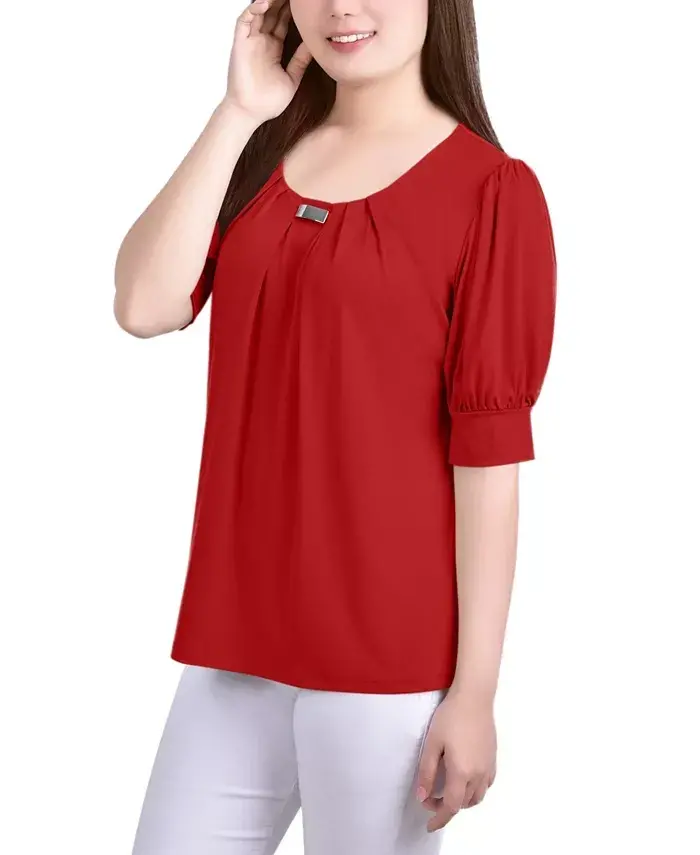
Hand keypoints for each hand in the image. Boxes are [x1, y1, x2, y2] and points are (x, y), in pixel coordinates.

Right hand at [224, 0, 312, 125]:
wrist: (251, 113)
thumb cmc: (268, 101)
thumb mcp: (292, 78)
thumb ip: (301, 61)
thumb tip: (314, 45)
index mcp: (274, 48)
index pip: (283, 22)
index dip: (292, 10)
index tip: (303, 3)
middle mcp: (262, 42)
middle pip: (272, 13)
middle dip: (282, 2)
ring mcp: (251, 42)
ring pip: (259, 12)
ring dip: (269, 1)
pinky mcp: (240, 44)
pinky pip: (244, 21)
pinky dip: (253, 9)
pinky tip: (264, 2)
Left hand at [415, 689, 496, 832]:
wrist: (474, 698)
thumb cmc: (450, 717)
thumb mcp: (432, 744)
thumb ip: (426, 772)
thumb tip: (423, 796)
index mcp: (461, 772)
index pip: (450, 806)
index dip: (439, 819)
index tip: (429, 825)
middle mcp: (478, 774)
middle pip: (463, 803)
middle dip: (446, 807)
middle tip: (430, 797)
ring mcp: (488, 767)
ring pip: (476, 797)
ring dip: (461, 800)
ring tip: (446, 792)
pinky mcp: (493, 759)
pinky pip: (486, 785)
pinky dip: (474, 791)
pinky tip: (465, 780)